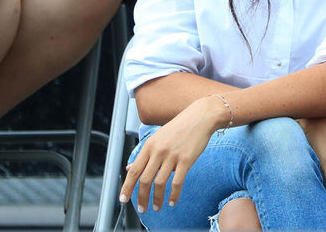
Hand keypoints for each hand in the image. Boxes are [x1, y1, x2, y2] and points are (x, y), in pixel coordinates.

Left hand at [119, 96, 225, 213]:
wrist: (201, 116)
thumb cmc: (180, 127)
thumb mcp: (158, 138)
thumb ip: (145, 154)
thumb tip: (129, 168)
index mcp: (149, 145)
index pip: (134, 170)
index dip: (127, 187)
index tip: (124, 199)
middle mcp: (158, 151)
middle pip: (144, 180)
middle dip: (141, 198)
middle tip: (142, 209)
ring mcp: (172, 155)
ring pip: (159, 183)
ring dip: (156, 199)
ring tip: (157, 207)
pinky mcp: (186, 159)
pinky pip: (177, 182)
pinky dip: (174, 195)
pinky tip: (172, 201)